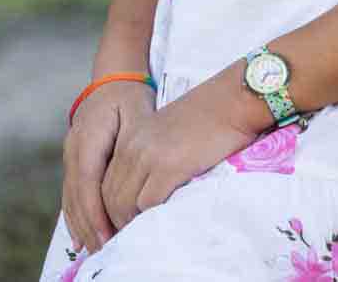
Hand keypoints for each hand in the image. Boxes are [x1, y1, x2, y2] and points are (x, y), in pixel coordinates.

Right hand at [62, 79, 155, 253]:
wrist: (112, 78)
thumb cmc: (129, 96)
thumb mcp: (138, 113)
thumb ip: (135, 145)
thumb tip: (136, 177)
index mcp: (88, 135)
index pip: (88, 181)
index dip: (95, 211)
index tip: (107, 234)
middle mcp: (73, 147)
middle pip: (76, 194)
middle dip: (89, 225)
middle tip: (104, 250)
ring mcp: (70, 154)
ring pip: (71, 196)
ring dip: (81, 224)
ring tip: (95, 249)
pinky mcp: (74, 160)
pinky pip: (71, 193)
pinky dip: (75, 215)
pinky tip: (81, 236)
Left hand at [99, 82, 262, 234]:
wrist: (231, 99)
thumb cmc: (209, 117)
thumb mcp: (168, 132)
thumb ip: (151, 156)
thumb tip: (148, 189)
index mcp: (131, 137)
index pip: (105, 181)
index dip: (109, 208)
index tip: (121, 224)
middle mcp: (132, 146)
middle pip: (109, 195)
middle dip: (116, 222)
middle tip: (129, 238)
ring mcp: (148, 156)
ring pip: (124, 203)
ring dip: (131, 223)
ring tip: (143, 234)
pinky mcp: (168, 166)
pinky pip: (148, 203)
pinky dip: (151, 218)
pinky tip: (161, 222)